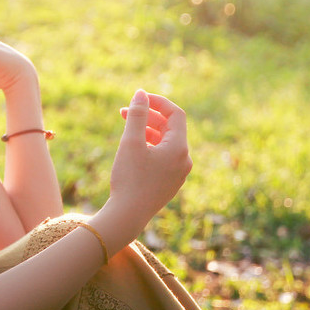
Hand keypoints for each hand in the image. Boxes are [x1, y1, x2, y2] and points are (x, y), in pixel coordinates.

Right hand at [105, 89, 191, 238]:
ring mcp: (178, 173)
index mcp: (179, 148)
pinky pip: (164, 157)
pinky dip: (150, 147)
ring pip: (166, 143)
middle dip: (148, 117)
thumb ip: (137, 114)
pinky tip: (133, 149)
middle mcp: (184, 160)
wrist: (127, 216)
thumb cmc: (129, 178)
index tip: (138, 97)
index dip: (157, 102)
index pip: (175, 114)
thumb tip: (141, 93)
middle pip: (170, 128)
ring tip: (127, 128)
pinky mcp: (170, 183)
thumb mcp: (131, 142)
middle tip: (125, 112)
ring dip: (148, 131)